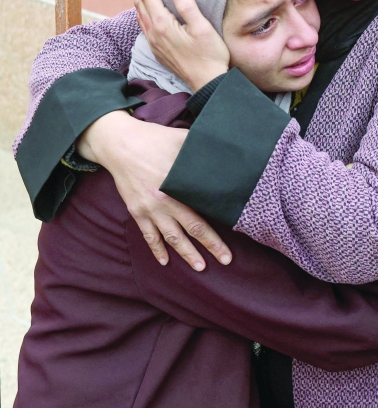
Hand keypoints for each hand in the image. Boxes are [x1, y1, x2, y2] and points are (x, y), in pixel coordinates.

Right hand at [78, 110, 231, 270]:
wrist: (119, 144)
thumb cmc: (155, 140)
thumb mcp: (182, 141)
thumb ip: (202, 152)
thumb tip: (227, 154)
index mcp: (176, 189)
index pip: (200, 220)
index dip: (214, 237)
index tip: (228, 248)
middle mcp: (162, 203)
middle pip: (189, 232)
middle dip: (208, 248)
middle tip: (224, 261)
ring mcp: (147, 209)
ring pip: (169, 237)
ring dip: (185, 253)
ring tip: (199, 267)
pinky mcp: (135, 210)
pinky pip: (147, 234)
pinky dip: (156, 248)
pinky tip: (164, 261)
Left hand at [135, 0, 229, 91]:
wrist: (206, 83)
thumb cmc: (210, 56)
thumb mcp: (203, 29)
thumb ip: (187, 6)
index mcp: (162, 24)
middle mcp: (153, 32)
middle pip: (139, 1)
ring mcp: (153, 42)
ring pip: (138, 13)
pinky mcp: (157, 49)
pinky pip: (143, 24)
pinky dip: (142, 9)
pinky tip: (148, 7)